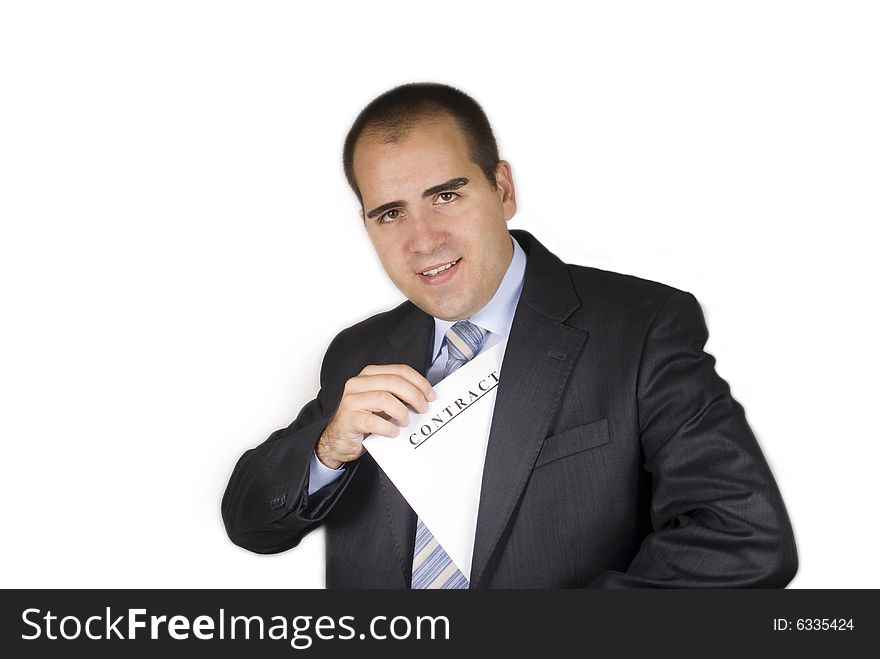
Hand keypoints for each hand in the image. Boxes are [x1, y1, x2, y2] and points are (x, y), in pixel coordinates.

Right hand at [316, 364, 436, 468]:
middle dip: (414, 395)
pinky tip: (393, 432)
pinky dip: (388, 427)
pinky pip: (373, 421)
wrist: (339, 440)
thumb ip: (398, 396)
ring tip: (406, 422)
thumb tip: (424, 397)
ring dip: (401, 411)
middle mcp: (358, 384)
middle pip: (393, 381)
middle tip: (423, 408)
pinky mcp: (348, 419)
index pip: (399, 370)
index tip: (430, 394)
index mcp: (369, 375)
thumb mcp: (381, 403)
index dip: (419, 382)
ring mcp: (351, 401)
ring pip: (384, 398)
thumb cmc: (363, 420)